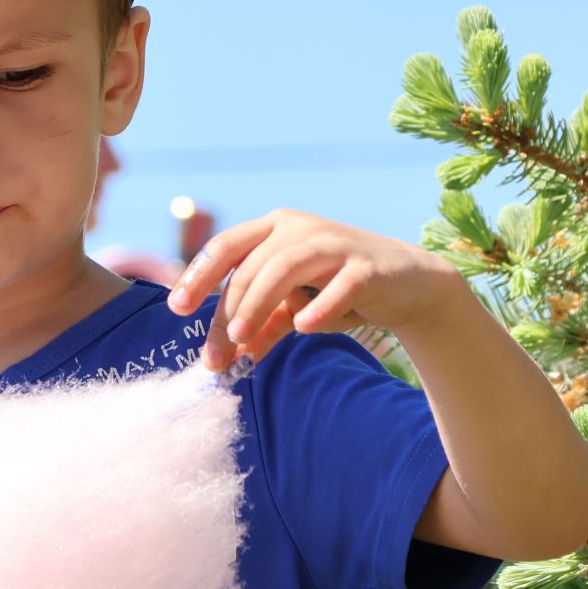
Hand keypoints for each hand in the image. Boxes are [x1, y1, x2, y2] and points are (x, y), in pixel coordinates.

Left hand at [166, 208, 467, 370]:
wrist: (410, 286)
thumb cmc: (341, 291)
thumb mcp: (294, 309)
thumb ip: (260, 326)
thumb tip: (223, 361)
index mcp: (276, 228)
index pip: (226, 246)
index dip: (198, 275)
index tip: (177, 309)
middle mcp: (301, 227)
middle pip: (251, 266)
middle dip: (228, 312)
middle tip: (215, 356)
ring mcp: (335, 243)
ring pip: (284, 267)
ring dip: (258, 304)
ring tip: (241, 340)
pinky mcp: (368, 266)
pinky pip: (339, 285)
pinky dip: (319, 306)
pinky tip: (303, 328)